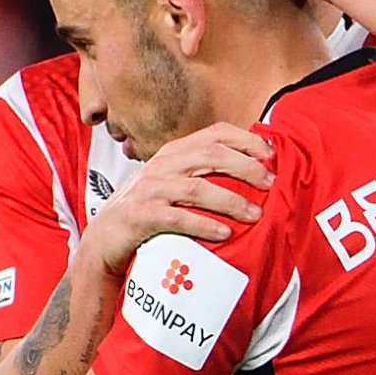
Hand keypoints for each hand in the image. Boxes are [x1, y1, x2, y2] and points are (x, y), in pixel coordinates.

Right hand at [86, 124, 271, 266]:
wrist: (105, 240)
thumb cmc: (146, 211)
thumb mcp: (173, 184)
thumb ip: (201, 174)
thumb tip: (249, 173)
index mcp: (174, 153)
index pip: (215, 134)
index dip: (245, 140)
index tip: (271, 155)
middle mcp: (162, 165)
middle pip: (211, 155)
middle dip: (245, 168)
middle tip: (269, 185)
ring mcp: (150, 190)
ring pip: (197, 187)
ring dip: (231, 201)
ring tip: (254, 214)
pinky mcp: (140, 216)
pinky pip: (177, 217)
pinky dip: (204, 224)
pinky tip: (224, 233)